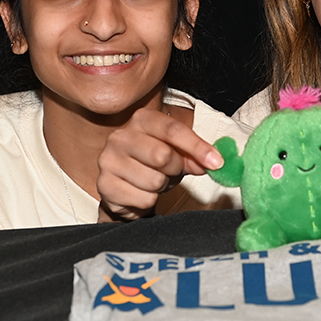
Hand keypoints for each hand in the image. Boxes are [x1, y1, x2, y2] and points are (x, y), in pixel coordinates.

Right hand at [96, 108, 224, 220]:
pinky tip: (141, 191)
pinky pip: (143, 199)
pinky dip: (149, 200)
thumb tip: (213, 161)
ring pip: (154, 181)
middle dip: (175, 169)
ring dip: (162, 186)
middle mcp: (120, 136)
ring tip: (154, 180)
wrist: (124, 184)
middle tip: (171, 171)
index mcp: (141, 120)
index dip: (197, 147)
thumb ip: (195, 155)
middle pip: (162, 156)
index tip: (216, 162)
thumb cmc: (152, 162)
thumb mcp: (177, 153)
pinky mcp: (104, 185)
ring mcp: (109, 160)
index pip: (172, 130)